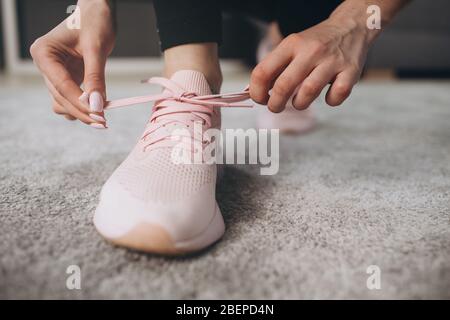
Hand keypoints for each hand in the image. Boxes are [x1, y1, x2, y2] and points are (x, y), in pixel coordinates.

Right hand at [30, 0, 114, 126]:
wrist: (97, 12)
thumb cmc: (95, 22)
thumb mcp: (96, 49)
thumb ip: (95, 78)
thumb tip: (96, 106)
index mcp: (44, 53)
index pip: (61, 85)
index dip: (79, 103)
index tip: (98, 116)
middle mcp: (45, 65)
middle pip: (60, 98)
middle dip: (82, 111)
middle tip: (103, 123)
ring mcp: (54, 73)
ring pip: (62, 103)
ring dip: (80, 112)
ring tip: (102, 119)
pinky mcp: (66, 78)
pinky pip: (71, 99)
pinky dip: (83, 106)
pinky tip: (99, 110)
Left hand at [250, 7, 376, 111]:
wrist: (351, 26)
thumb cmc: (314, 45)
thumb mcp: (292, 47)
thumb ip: (275, 68)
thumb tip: (256, 94)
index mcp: (291, 44)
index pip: (262, 72)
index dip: (256, 92)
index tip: (261, 99)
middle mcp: (310, 51)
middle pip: (283, 86)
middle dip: (275, 104)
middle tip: (276, 107)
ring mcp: (332, 61)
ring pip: (308, 93)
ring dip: (299, 104)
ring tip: (299, 102)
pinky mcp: (351, 71)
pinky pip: (336, 96)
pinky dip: (330, 101)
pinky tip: (328, 95)